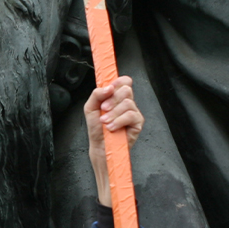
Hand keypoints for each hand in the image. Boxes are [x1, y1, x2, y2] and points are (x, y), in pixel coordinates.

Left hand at [83, 76, 143, 205]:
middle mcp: (126, 103)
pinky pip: (131, 115)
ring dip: (113, 113)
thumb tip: (108, 87)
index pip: (124, 81)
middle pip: (126, 89)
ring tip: (106, 122)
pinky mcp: (138, 123)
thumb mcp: (90, 107)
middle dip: (112, 100)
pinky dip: (119, 121)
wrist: (100, 146)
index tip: (109, 88)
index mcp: (116, 97)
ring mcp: (133, 112)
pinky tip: (112, 128)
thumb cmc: (96, 128)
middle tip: (104, 110)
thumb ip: (97, 94)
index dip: (117, 82)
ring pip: (128, 103)